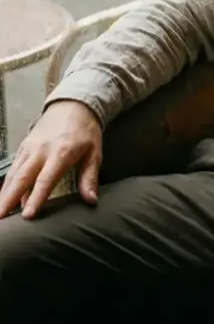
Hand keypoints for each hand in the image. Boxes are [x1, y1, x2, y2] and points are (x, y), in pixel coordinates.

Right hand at [0, 101, 101, 219]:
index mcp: (61, 153)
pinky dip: (6, 183)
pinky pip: (13, 168)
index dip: (36, 198)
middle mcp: (41, 151)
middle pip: (22, 178)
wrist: (73, 105)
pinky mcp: (23, 146)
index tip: (27, 215)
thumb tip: (91, 200)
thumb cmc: (85, 131)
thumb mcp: (94, 152)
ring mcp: (30, 148)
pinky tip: (3, 198)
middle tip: (0, 218)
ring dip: (4, 194)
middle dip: (9, 199)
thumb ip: (90, 177)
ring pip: (13, 174)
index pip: (45, 180)